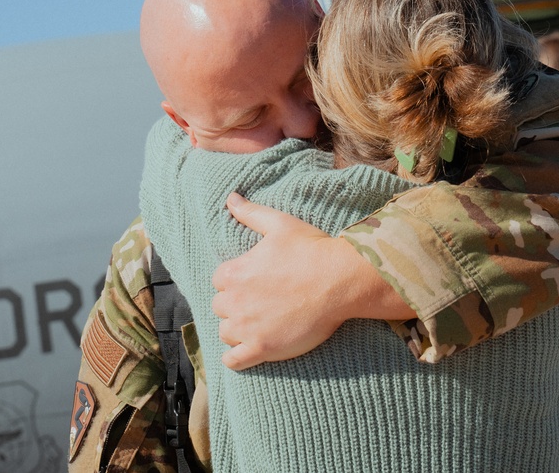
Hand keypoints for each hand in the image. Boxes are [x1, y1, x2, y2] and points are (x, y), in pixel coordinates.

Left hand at [214, 192, 412, 369]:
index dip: (234, 281)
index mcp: (233, 272)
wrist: (340, 280)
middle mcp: (234, 301)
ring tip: (256, 325)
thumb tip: (230, 198)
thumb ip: (250, 213)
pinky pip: (234, 361)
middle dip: (235, 305)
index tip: (252, 282)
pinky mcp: (262, 348)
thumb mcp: (279, 224)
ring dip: (236, 330)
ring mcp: (247, 327)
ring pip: (225, 333)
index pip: (218, 281)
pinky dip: (236, 358)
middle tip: (257, 303)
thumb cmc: (311, 250)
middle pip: (220, 307)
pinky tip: (247, 352)